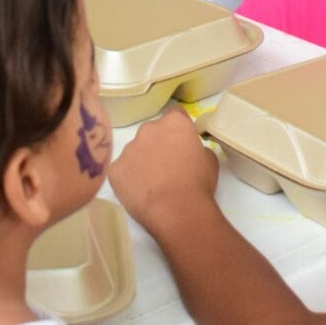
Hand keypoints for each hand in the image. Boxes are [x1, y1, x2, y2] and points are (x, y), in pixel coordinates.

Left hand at [106, 107, 217, 226]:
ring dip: (142, 161)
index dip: (179, 128)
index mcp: (174, 124)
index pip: (175, 114)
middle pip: (152, 132)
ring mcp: (129, 148)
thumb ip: (196, 147)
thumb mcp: (210, 160)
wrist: (176, 210)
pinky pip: (122, 169)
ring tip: (152, 183)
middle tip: (166, 166)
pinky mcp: (115, 169)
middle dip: (157, 144)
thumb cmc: (198, 184)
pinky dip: (128, 178)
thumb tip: (188, 150)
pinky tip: (139, 192)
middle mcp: (148, 130)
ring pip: (135, 150)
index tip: (181, 142)